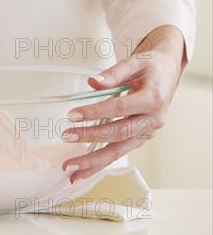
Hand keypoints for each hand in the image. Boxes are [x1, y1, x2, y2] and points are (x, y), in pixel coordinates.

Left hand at [61, 25, 186, 182]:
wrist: (167, 74)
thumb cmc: (150, 68)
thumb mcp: (133, 62)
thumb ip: (113, 73)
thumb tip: (92, 82)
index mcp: (153, 99)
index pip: (120, 108)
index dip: (95, 112)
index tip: (73, 114)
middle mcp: (152, 120)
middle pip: (118, 133)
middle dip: (90, 136)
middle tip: (66, 136)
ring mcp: (146, 132)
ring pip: (118, 151)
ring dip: (93, 162)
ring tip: (71, 169)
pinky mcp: (139, 138)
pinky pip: (118, 153)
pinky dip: (99, 164)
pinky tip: (82, 171)